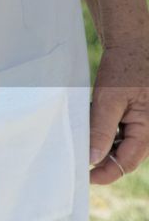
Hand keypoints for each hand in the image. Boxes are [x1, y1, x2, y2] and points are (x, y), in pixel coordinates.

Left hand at [89, 42, 148, 183]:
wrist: (133, 43)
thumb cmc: (124, 68)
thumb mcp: (108, 99)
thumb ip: (101, 130)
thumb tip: (92, 158)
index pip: (127, 162)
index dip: (106, 173)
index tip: (85, 177)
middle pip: (125, 156)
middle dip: (103, 160)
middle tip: (78, 160)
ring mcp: (144, 122)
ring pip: (122, 145)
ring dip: (103, 145)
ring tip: (84, 135)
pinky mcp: (136, 115)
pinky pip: (121, 132)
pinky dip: (105, 132)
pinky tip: (92, 121)